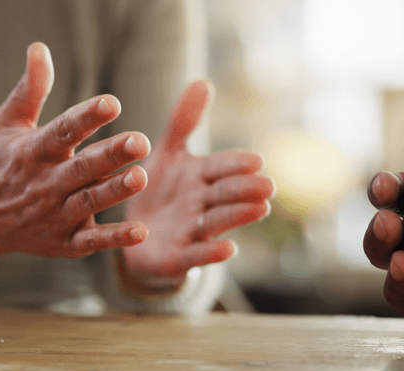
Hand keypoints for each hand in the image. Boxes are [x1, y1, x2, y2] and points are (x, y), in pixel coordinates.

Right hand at [0, 43, 150, 280]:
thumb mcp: (7, 124)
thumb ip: (30, 89)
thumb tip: (40, 48)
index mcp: (33, 151)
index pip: (62, 131)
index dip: (87, 117)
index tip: (112, 103)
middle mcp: (45, 184)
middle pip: (81, 168)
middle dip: (111, 155)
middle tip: (140, 141)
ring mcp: (55, 215)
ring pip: (89, 202)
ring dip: (115, 191)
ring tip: (141, 177)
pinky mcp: (64, 242)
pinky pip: (91, 241)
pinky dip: (114, 239)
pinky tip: (140, 233)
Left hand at [120, 81, 274, 292]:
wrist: (135, 235)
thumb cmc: (157, 190)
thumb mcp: (165, 154)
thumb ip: (182, 123)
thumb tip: (202, 81)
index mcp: (199, 176)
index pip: (221, 167)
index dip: (236, 164)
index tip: (257, 160)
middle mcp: (201, 203)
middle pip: (225, 194)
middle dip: (246, 189)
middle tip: (268, 185)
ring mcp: (192, 231)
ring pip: (218, 221)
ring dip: (239, 216)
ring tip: (260, 210)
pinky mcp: (178, 256)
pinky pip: (195, 254)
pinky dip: (212, 252)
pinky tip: (229, 249)